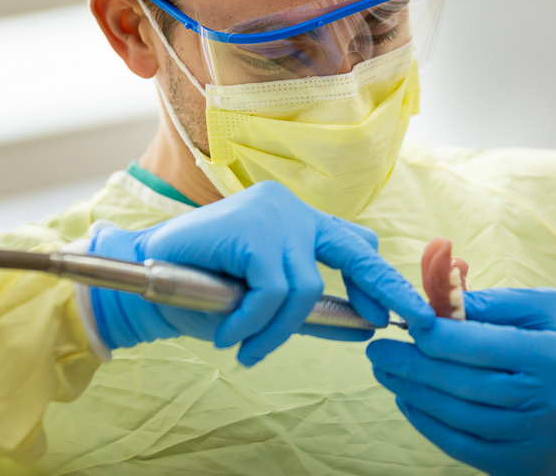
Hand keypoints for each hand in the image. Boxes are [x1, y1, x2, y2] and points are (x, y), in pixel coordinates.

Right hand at [89, 180, 432, 365]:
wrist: (144, 272)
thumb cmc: (202, 288)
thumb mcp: (263, 300)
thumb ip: (307, 308)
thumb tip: (364, 325)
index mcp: (296, 220)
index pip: (352, 242)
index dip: (375, 278)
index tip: (389, 313)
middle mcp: (290, 208)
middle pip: (354, 249)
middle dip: (386, 286)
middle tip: (411, 319)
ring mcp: (273, 213)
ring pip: (304, 288)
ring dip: (275, 330)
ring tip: (245, 346)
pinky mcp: (253, 227)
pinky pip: (272, 291)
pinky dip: (252, 323)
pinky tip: (228, 334)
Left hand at [366, 288, 555, 475]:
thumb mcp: (548, 310)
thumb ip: (493, 302)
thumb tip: (437, 300)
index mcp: (552, 355)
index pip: (476, 344)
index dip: (431, 334)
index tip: (404, 323)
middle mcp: (545, 401)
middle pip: (459, 382)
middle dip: (410, 364)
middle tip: (378, 350)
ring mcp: (532, 440)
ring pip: (454, 415)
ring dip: (411, 391)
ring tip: (386, 371)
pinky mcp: (519, 466)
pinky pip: (460, 445)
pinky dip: (426, 422)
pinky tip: (408, 400)